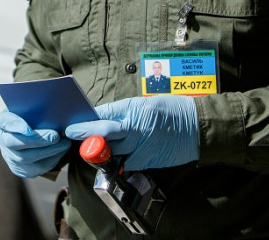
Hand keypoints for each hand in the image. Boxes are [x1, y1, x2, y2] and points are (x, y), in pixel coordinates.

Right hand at [0, 110, 71, 177]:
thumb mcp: (35, 108)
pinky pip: (34, 169)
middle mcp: (3, 139)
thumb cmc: (36, 116)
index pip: (6, 122)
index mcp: (5, 120)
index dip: (16, 126)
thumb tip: (55, 108)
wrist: (35, 132)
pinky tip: (60, 152)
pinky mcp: (20, 169)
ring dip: (48, 152)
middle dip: (37, 140)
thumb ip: (40, 107)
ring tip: (64, 144)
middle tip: (56, 136)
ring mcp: (10, 156)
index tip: (28, 129)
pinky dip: (50, 161)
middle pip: (14, 143)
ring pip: (26, 159)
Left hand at [64, 95, 198, 170]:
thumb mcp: (143, 104)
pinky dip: (121, 161)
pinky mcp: (147, 161)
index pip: (102, 116)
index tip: (71, 128)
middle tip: (74, 137)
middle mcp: (136, 127)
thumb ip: (120, 113)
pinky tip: (123, 155)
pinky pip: (127, 163)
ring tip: (99, 147)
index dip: (85, 124)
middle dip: (88, 138)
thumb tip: (97, 118)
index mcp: (133, 109)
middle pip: (104, 136)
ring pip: (113, 153)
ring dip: (104, 152)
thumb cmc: (169, 111)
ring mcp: (142, 146)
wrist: (197, 125)